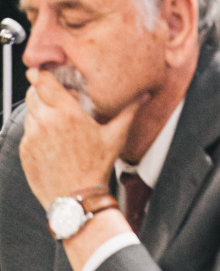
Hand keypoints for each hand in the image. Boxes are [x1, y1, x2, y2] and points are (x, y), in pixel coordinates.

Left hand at [20, 68, 140, 209]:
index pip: (43, 81)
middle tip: (53, 95)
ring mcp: (32, 137)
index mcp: (67, 113)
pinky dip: (36, 130)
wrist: (76, 198)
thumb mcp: (115, 137)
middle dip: (41, 91)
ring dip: (39, 111)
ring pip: (29, 112)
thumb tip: (143, 96)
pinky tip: (51, 140)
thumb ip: (128, 111)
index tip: (43, 71)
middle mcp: (46, 122)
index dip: (41, 73)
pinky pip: (27, 132)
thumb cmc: (96, 167)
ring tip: (56, 121)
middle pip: (32, 93)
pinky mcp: (25, 150)